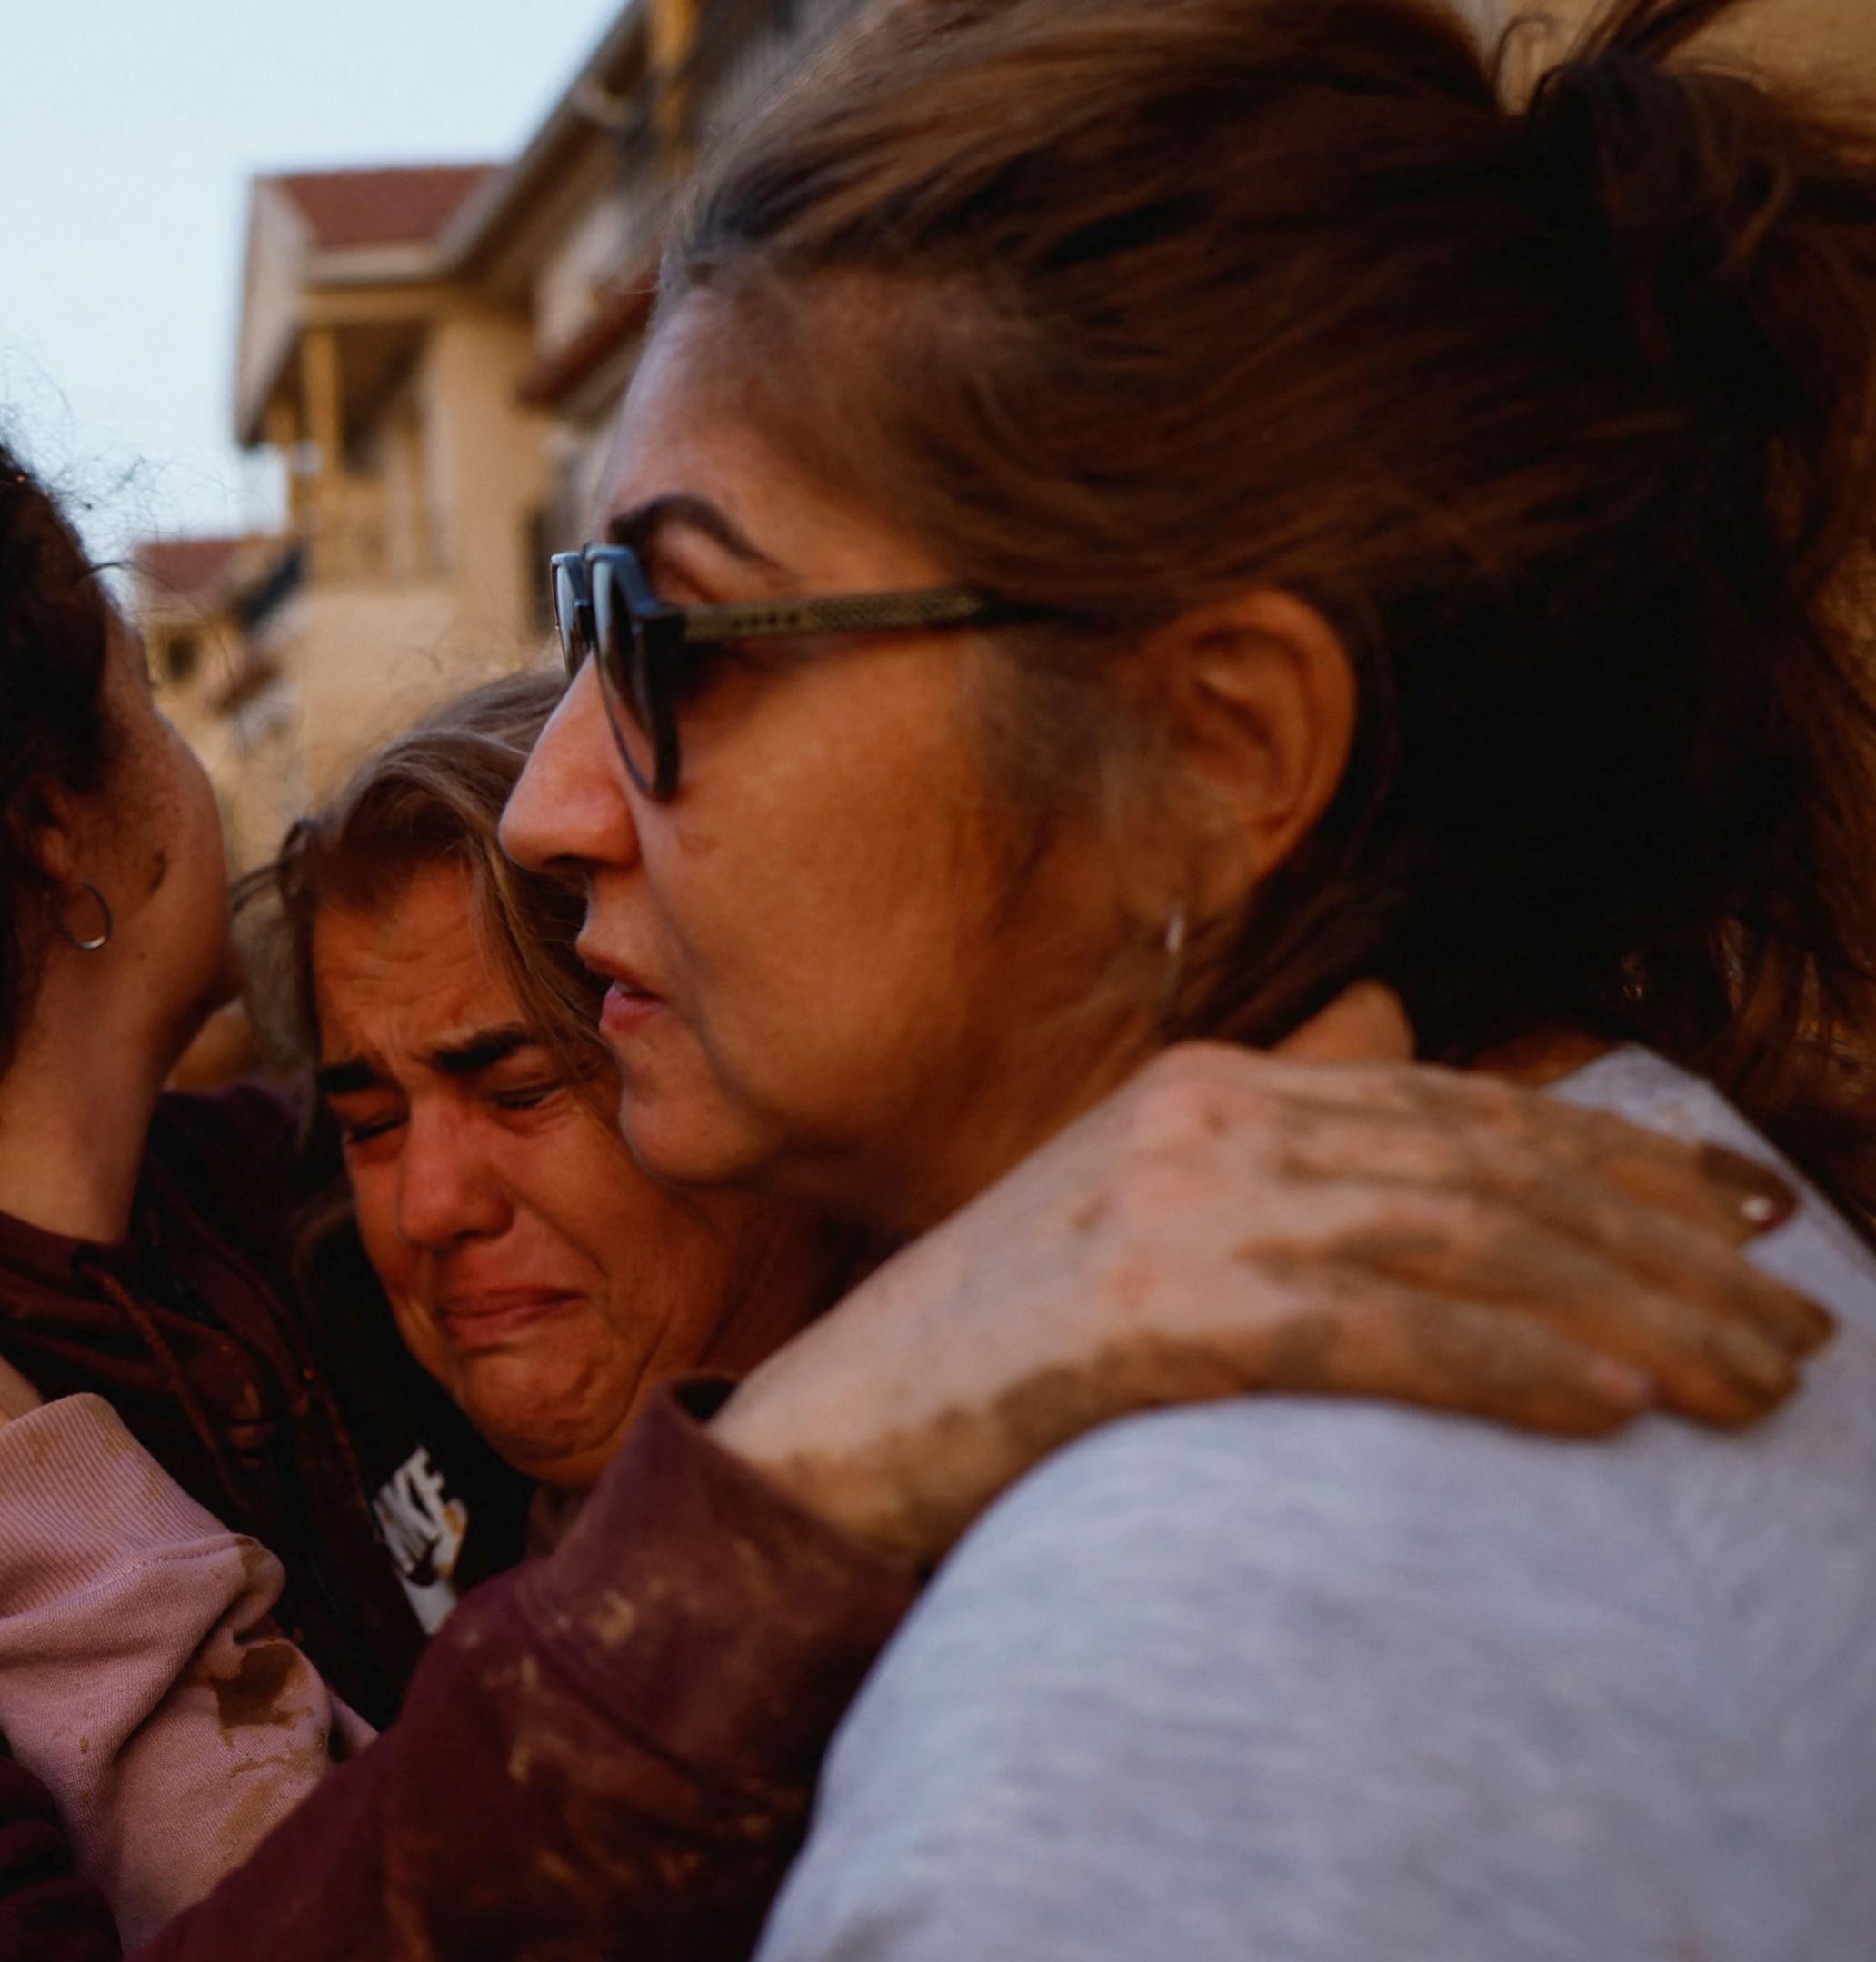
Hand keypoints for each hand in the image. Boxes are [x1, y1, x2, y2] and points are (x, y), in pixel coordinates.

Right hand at [712, 985, 1835, 1565]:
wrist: (830, 1433)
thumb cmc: (994, 1342)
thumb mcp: (1129, 1193)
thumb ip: (1264, 1112)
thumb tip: (1387, 1020)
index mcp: (1208, 1081)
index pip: (1459, 1108)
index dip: (1621, 1160)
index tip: (1748, 1216)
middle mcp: (1203, 1119)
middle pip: (1484, 1174)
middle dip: (1663, 1252)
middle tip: (1796, 1324)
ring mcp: (1171, 1208)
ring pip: (1456, 1250)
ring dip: (1628, 1319)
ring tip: (1751, 1381)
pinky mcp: (1148, 1313)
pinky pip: (1371, 1337)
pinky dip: (1503, 1370)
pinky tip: (1610, 1409)